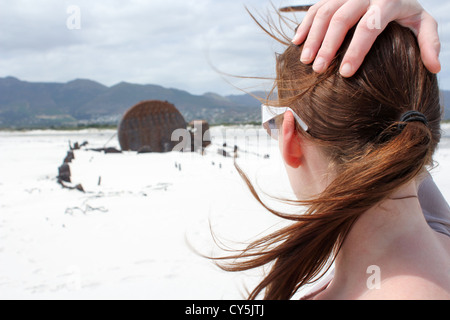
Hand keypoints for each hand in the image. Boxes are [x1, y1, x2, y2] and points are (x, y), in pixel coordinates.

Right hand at [292, 0, 440, 76]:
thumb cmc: (405, 12)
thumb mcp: (422, 23)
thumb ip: (429, 43)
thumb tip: (434, 67)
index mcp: (388, 1)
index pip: (370, 26)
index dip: (356, 50)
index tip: (345, 73)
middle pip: (341, 18)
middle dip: (328, 46)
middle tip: (318, 70)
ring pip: (324, 12)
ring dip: (312, 37)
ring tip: (305, 61)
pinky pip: (315, 8)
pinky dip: (305, 25)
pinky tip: (297, 42)